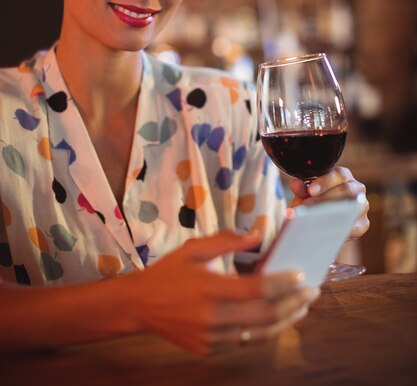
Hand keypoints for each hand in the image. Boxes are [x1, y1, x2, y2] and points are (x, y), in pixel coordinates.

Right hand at [126, 231, 319, 355]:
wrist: (139, 306)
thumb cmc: (168, 272)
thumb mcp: (193, 248)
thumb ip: (227, 241)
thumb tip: (257, 235)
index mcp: (209, 289)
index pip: (257, 289)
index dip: (283, 283)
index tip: (301, 275)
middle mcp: (213, 317)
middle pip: (265, 316)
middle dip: (294, 304)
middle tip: (312, 292)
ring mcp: (211, 338)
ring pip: (259, 334)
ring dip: (285, 321)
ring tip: (302, 307)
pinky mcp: (208, 349)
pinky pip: (244, 341)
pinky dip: (263, 330)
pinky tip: (276, 318)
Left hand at [289, 166, 369, 239]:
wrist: (319, 222)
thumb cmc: (314, 202)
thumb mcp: (305, 195)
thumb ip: (301, 188)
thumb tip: (295, 185)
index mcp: (343, 176)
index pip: (339, 174)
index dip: (325, 181)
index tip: (310, 190)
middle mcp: (356, 188)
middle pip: (347, 190)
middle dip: (326, 197)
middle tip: (309, 205)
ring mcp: (361, 206)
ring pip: (353, 207)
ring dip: (334, 212)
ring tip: (315, 218)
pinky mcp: (363, 224)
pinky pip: (355, 227)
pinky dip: (341, 229)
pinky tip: (326, 230)